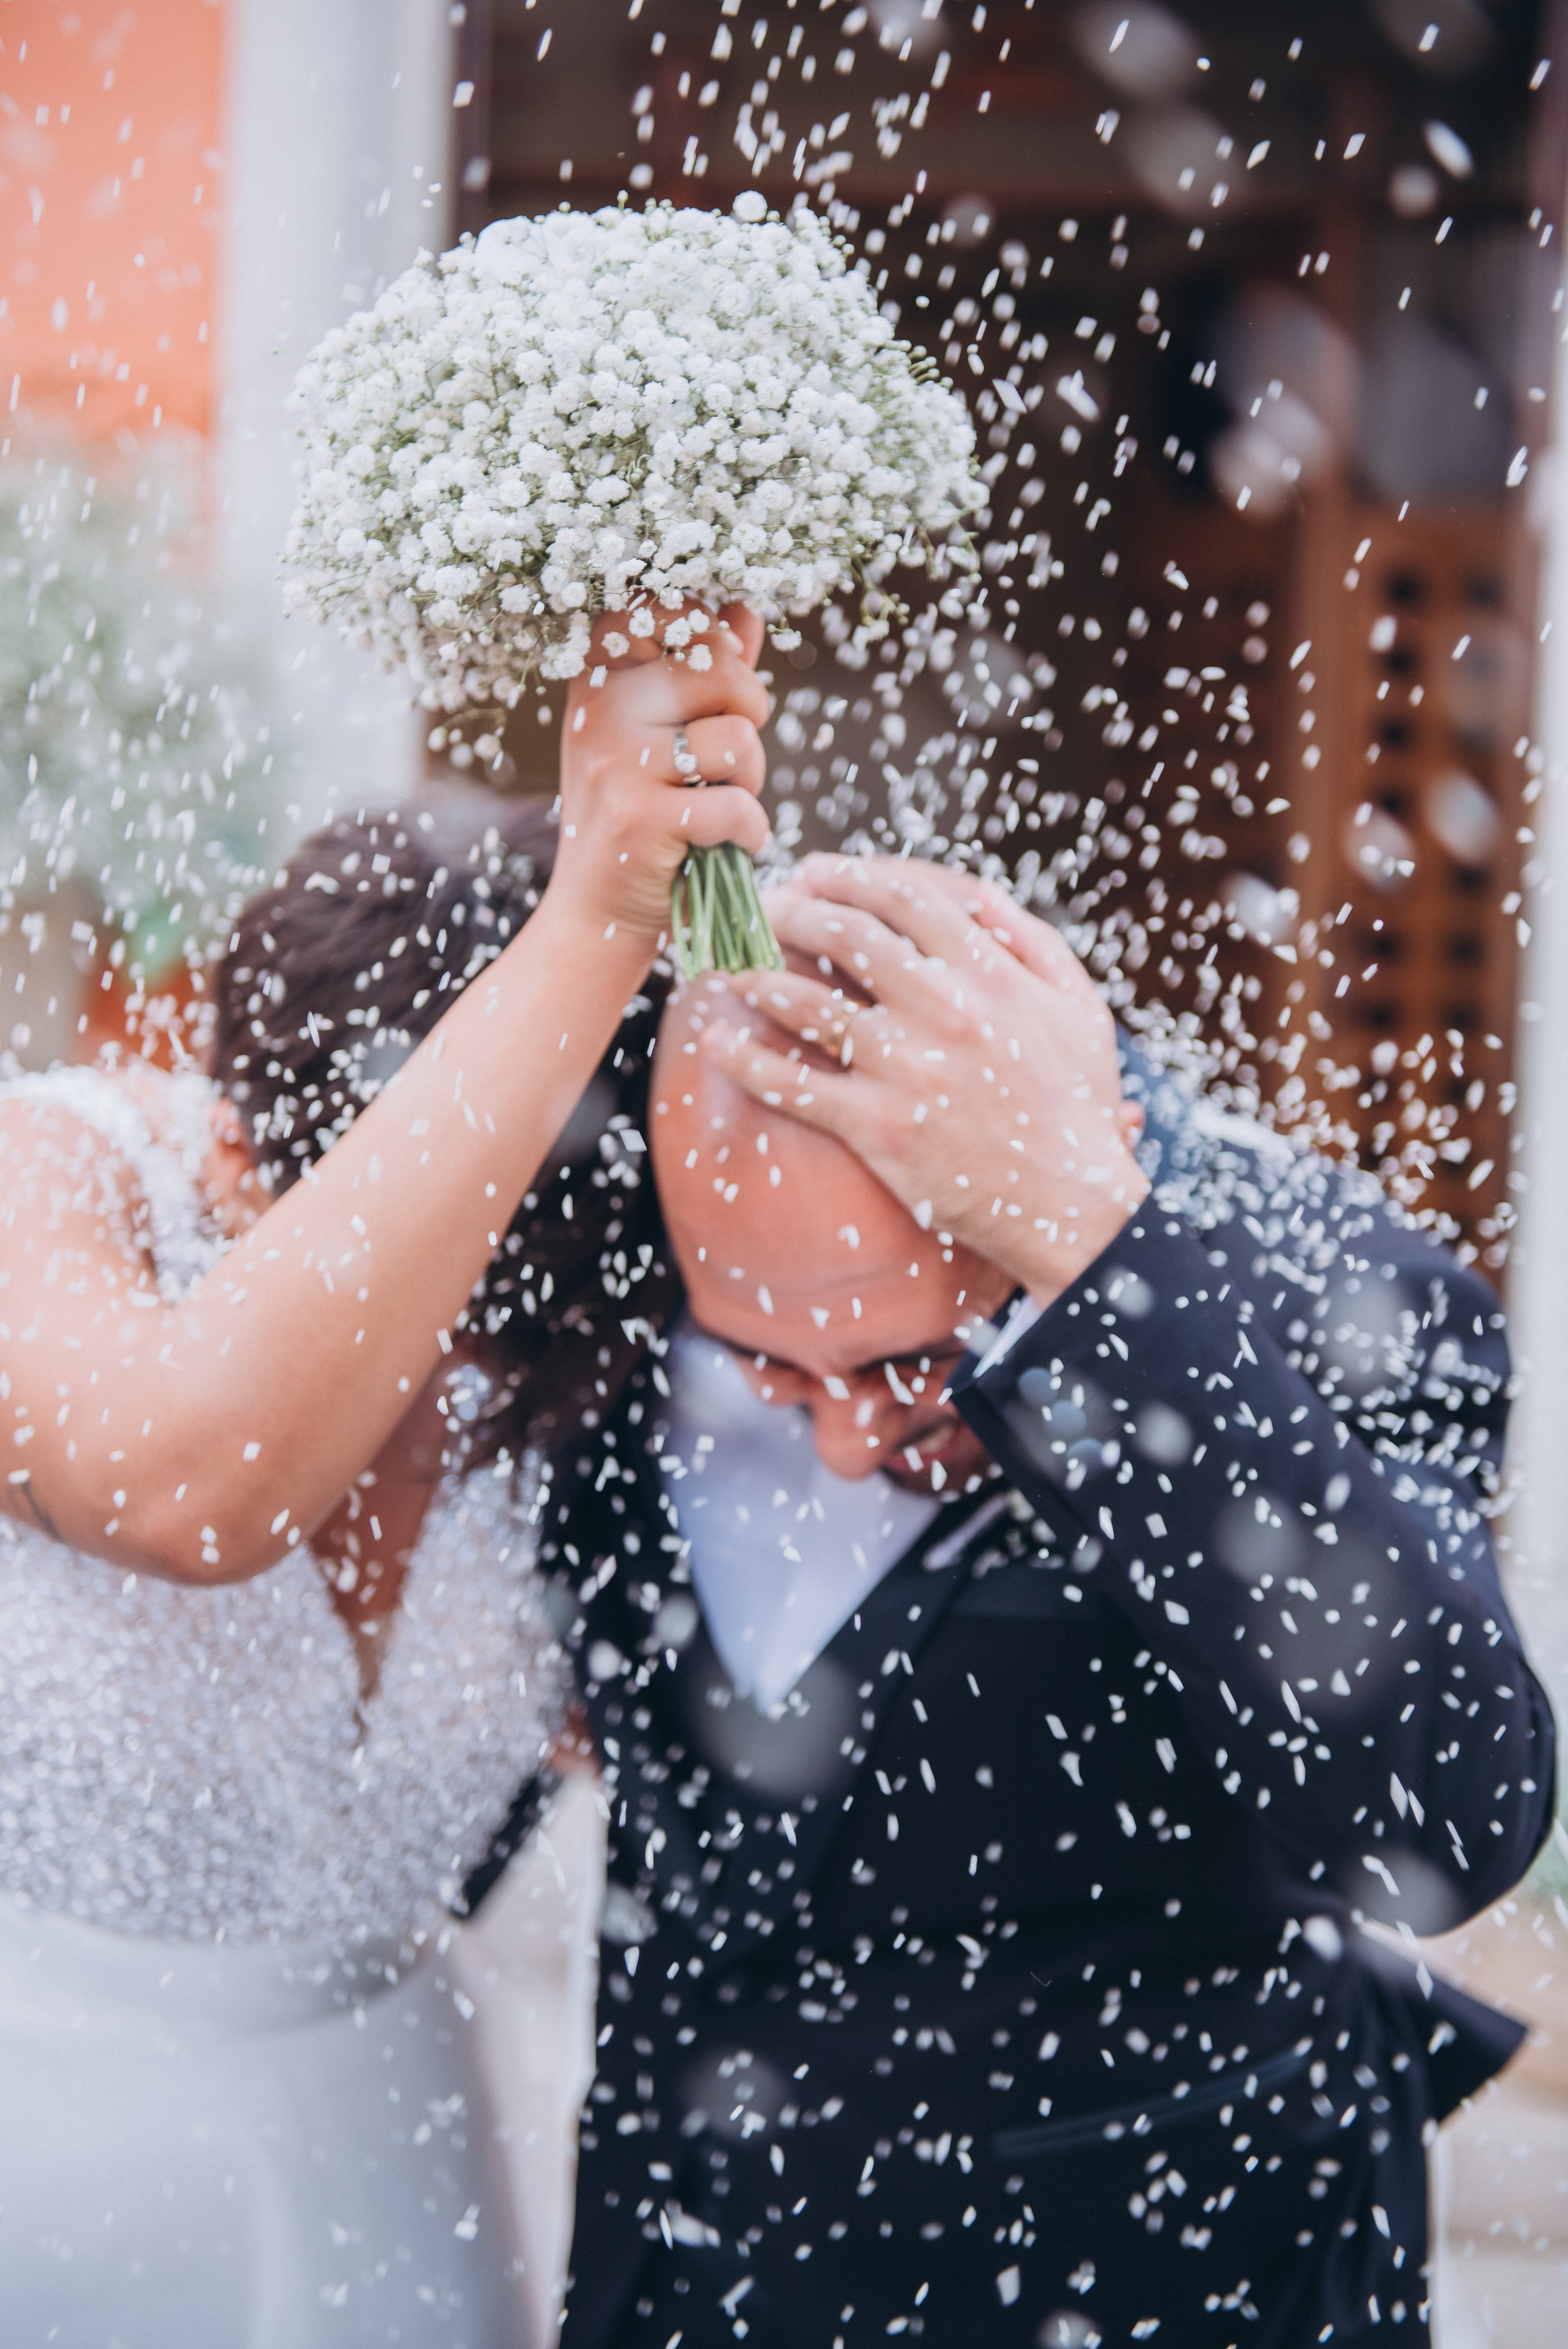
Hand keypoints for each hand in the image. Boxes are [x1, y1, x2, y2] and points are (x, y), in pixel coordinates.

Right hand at [550, 602, 772, 951]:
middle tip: (726, 763)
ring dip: (751, 783)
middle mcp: (600, 707)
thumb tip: (746, 607)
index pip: (666, 610)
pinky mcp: (641, 818)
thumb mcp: (662, 734)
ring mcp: (616, 761)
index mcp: (600, 676)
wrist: (597, 912)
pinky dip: (750, 833)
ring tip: (719, 806)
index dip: (712, 640)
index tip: (710, 691)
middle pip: (723, 670)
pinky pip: (738, 804)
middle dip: (750, 718)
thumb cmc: (641, 816)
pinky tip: (727, 844)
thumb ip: (706, 668)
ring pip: (740, 739)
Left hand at [700, 854, 1149, 1306]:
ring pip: (806, 1003)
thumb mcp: (1079, 1008)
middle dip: (791, 911)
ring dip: (755, 976)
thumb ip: (1031, 942)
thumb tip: (980, 893)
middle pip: (844, 934)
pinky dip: (744, 1059)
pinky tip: (715, 1043)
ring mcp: (905, 1068)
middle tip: (760, 910)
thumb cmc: (1079, 1105)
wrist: (1073, 1207)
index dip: (847, 874)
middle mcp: (943, 1009)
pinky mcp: (877, 1127)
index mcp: (990, 972)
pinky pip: (793, 1085)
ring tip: (728, 967)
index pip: (902, 896)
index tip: (813, 871)